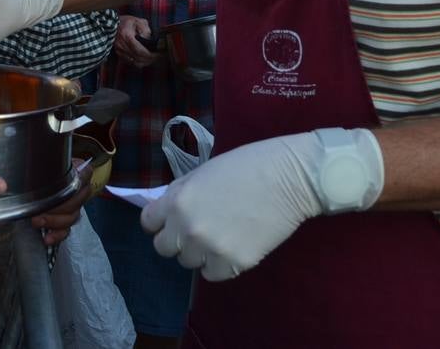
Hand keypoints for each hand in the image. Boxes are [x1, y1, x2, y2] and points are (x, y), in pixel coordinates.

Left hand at [31, 162, 92, 246]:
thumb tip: (39, 160)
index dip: (80, 180)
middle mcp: (79, 190)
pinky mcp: (65, 222)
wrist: (37, 178)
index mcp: (78, 172)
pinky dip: (57, 235)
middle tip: (40, 208)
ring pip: (71, 218)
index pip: (85, 174)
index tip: (67, 182)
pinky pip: (65, 231)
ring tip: (37, 221)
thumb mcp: (43, 161)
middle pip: (76, 201)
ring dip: (54, 221)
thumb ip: (45, 161)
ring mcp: (74, 208)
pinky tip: (47, 238)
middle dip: (57, 207)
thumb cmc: (42, 168)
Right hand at [113, 15, 157, 67]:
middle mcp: (122, 46)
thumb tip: (150, 38)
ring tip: (152, 59)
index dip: (149, 55)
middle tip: (157, 57)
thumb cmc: (125, 22)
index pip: (139, 51)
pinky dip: (138, 63)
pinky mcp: (118, 54)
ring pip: (134, 62)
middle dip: (149, 60)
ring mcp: (119, 51)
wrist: (111, 24)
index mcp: (127, 37)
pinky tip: (144, 60)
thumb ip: (145, 29)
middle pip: (137, 58)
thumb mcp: (137, 21)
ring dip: (144, 63)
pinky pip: (130, 62)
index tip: (157, 54)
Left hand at [139, 129, 382, 281]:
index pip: (148, 223)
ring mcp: (210, 249)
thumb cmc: (248, 165)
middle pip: (164, 248)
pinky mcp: (234, 264)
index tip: (171, 219)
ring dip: (199, 252)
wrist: (290, 178)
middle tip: (199, 228)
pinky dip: (220, 264)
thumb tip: (166, 209)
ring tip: (221, 235)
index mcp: (178, 201)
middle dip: (177, 239)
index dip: (160, 221)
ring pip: (189, 262)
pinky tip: (234, 246)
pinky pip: (213, 274)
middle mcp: (188, 229)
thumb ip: (181, 192)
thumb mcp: (203, 172)